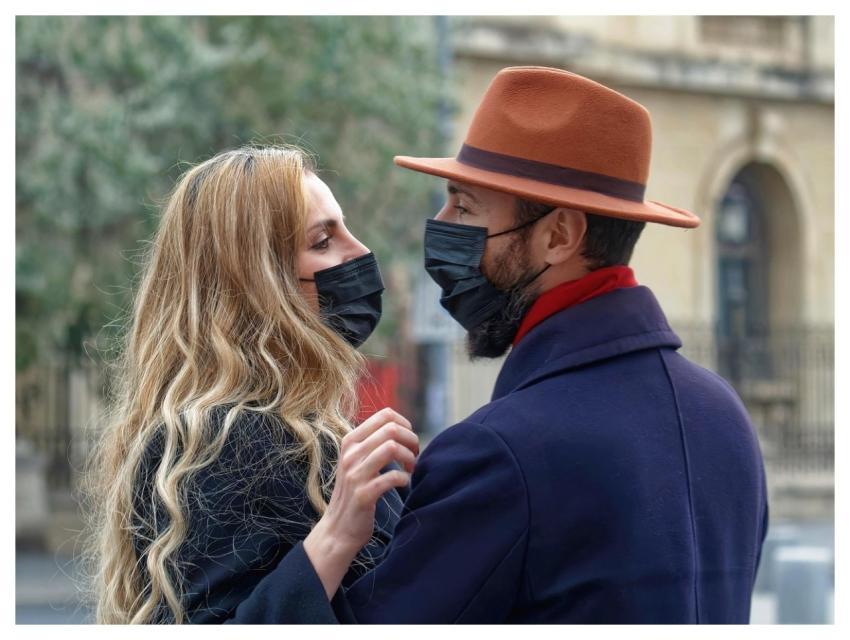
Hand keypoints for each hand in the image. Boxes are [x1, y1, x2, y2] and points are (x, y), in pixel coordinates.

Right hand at [303, 407, 418, 597]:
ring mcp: (355, 474)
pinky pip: (392, 477)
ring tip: (410, 469)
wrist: (337, 529)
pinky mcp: (363, 494)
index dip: (406, 425)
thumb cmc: (355, 491)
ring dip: (409, 458)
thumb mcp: (358, 461)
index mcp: (350, 441)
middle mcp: (350, 454)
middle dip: (411, 440)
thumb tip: (403, 428)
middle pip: (392, 429)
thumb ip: (374, 443)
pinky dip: (405, 479)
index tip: (409, 442)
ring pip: (392, 447)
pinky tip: (404, 484)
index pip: (386, 414)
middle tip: (415, 456)